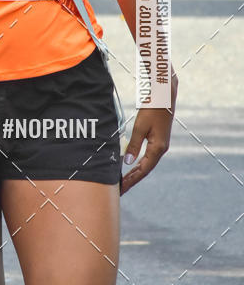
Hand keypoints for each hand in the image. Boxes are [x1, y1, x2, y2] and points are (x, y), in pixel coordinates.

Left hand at [120, 71, 177, 194]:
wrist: (164, 96)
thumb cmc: (153, 109)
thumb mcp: (140, 127)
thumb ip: (134, 145)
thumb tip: (128, 162)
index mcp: (158, 148)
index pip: (143, 170)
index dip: (132, 180)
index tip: (122, 188)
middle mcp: (161, 149)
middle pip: (145, 169)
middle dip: (132, 179)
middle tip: (120, 189)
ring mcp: (160, 144)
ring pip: (146, 163)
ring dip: (135, 172)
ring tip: (123, 180)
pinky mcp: (158, 139)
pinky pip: (147, 155)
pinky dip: (139, 162)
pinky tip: (131, 165)